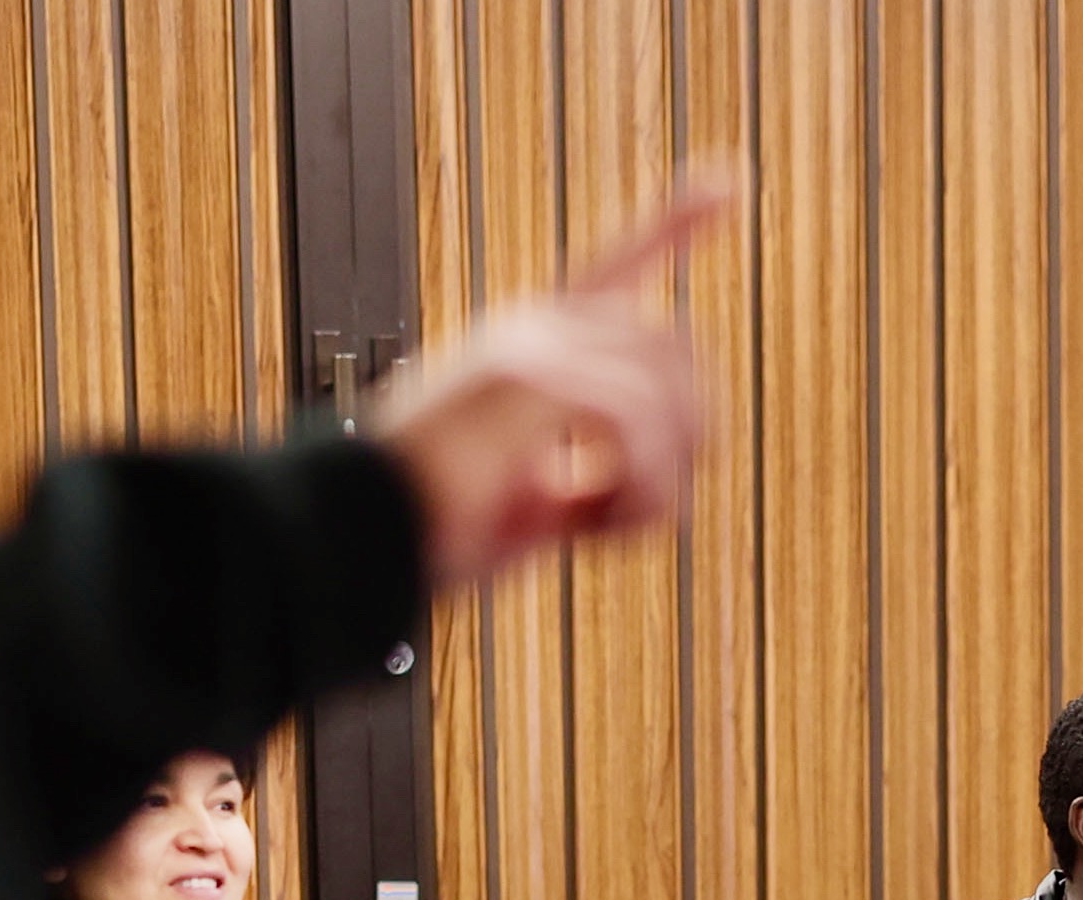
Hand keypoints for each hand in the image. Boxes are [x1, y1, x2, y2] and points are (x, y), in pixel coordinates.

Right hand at [374, 174, 733, 584]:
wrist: (355, 533)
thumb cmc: (429, 526)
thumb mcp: (532, 500)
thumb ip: (591, 477)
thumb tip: (660, 490)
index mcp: (531, 344)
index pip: (615, 264)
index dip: (673, 224)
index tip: (727, 182)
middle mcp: (534, 329)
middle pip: (673, 348)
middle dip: (686, 440)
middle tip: (636, 512)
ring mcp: (530, 346)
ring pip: (664, 390)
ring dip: (659, 479)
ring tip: (606, 527)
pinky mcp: (526, 379)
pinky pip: (635, 421)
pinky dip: (636, 487)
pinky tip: (592, 524)